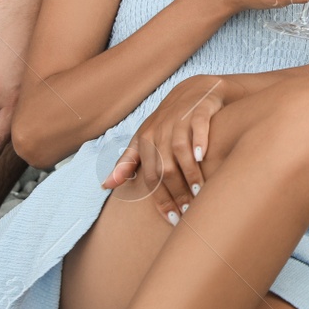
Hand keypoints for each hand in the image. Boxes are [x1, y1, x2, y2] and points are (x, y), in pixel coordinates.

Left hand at [103, 74, 226, 222]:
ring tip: (199, 193)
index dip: (161, 200)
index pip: (150, 177)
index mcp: (144, 141)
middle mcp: (159, 131)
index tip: (172, 218)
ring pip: (179, 151)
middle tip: (189, 211)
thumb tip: (105, 186)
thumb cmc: (168, 121)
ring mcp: (179, 120)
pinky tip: (203, 157)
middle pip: (165, 168)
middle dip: (177, 193)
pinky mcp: (199, 110)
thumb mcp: (145, 139)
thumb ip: (128, 162)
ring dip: (190, 173)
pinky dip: (199, 141)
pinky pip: (197, 127)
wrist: (196, 90)